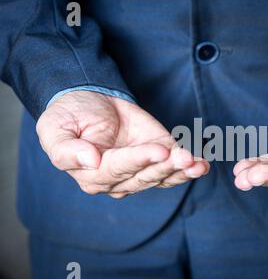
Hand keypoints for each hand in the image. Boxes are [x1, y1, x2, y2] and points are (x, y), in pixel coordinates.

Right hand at [36, 90, 208, 197]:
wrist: (89, 99)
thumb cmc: (70, 116)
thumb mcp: (54, 130)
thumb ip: (66, 150)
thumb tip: (90, 161)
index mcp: (94, 176)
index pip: (119, 170)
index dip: (140, 160)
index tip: (158, 150)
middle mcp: (120, 179)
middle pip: (146, 176)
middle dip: (166, 166)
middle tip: (183, 157)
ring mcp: (142, 169)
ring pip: (163, 175)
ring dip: (182, 171)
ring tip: (197, 163)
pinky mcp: (159, 156)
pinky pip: (176, 168)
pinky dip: (190, 167)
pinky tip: (202, 164)